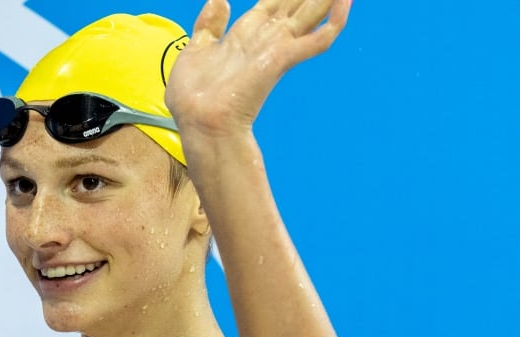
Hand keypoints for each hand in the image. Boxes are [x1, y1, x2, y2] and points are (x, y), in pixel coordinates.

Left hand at [166, 0, 350, 138]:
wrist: (199, 121)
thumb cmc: (195, 96)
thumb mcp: (196, 50)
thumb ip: (210, 24)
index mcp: (246, 34)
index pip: (274, 3)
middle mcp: (266, 39)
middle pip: (297, 4)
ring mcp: (277, 49)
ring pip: (313, 14)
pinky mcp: (282, 59)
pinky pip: (318, 39)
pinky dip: (335, 20)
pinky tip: (344, 0)